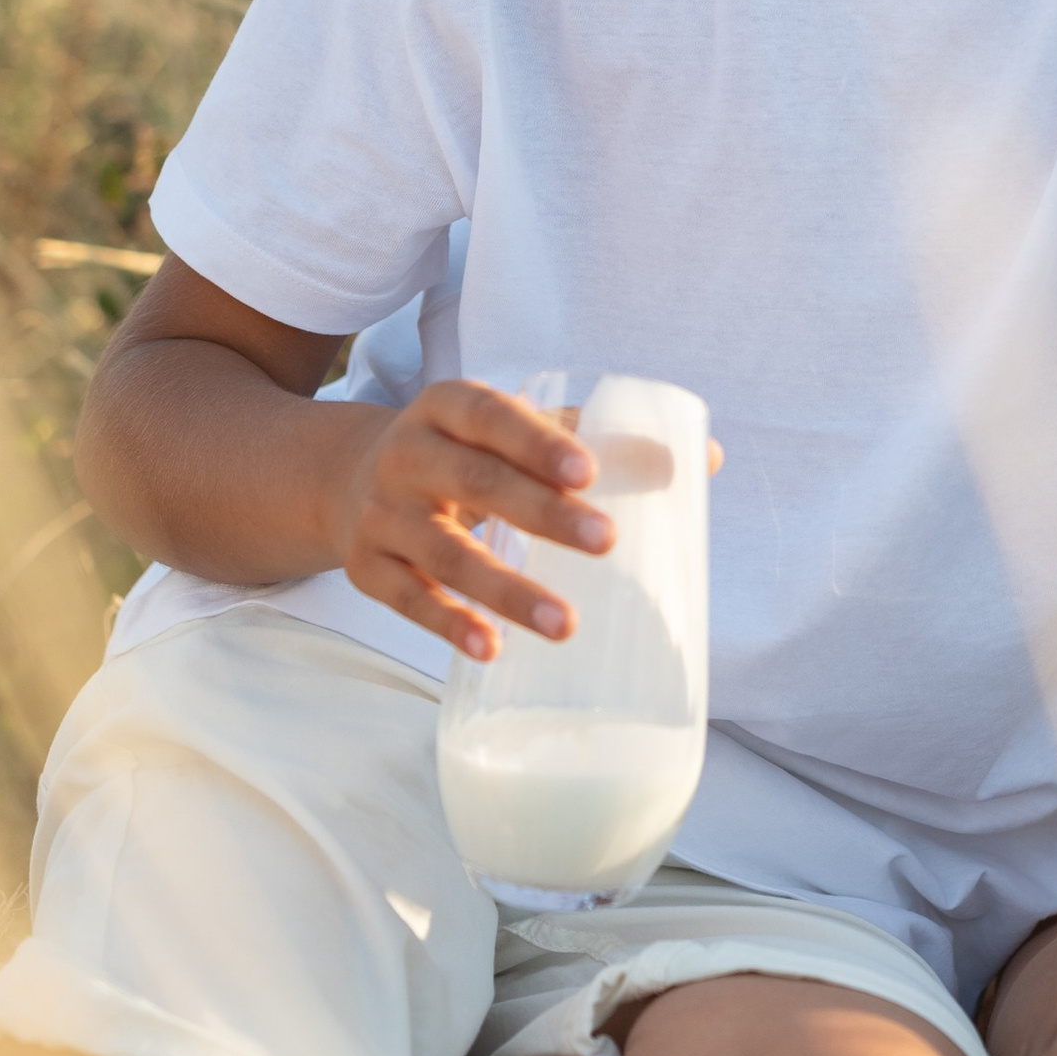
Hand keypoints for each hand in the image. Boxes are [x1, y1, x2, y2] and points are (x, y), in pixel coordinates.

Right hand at [333, 380, 614, 663]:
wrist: (350, 477)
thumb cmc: (463, 451)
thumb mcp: (508, 428)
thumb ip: (596, 437)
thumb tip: (706, 458)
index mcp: (446, 407)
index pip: (492, 416)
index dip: (539, 442)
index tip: (589, 472)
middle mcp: (406, 455)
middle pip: (476, 482)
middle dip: (542, 513)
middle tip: (606, 541)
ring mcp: (381, 514)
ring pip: (445, 554)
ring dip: (507, 591)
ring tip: (565, 625)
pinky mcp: (366, 569)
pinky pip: (410, 600)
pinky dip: (449, 625)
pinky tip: (492, 648)